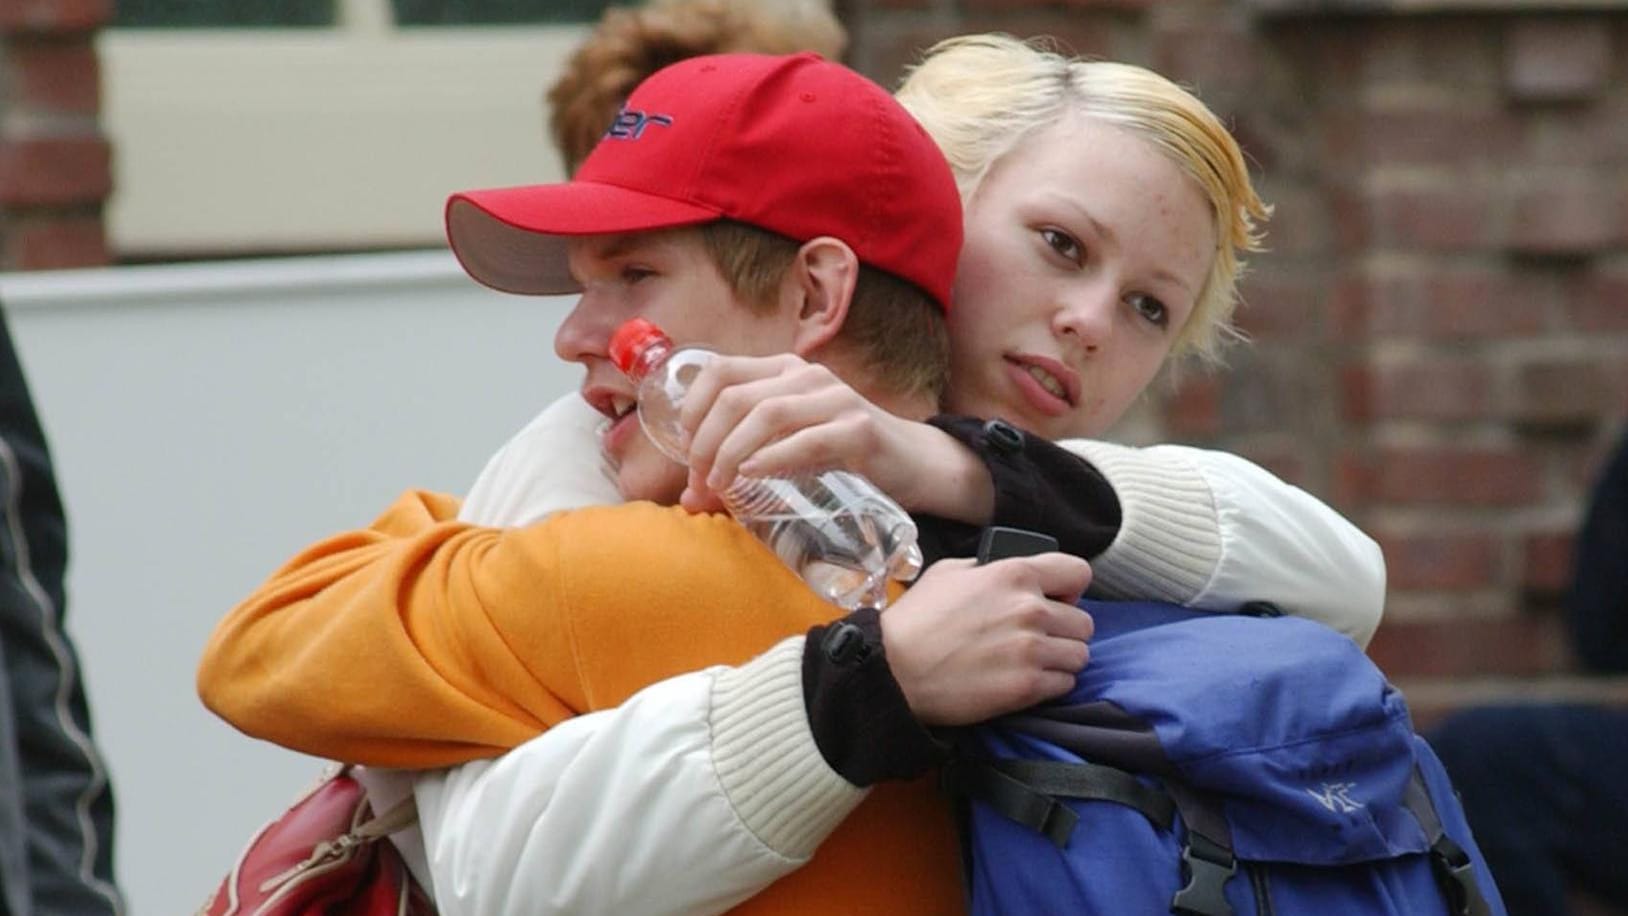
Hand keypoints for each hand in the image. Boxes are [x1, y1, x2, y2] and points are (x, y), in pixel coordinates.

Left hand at [676, 354, 942, 511]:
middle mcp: (807, 376)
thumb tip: (691, 498)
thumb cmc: (842, 456)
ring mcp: (835, 399)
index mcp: (785, 370)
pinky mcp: (858, 430)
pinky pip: (806, 440)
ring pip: (765, 414)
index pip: (720, 370)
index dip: (693, 408)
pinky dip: (771, 458)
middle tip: (700, 480)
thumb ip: (746, 458)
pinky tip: (752, 475)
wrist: (914, 464)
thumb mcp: (791, 444)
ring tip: (719, 484)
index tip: (685, 449)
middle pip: (735, 396)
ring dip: (730, 452)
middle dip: (705, 442)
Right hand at [880, 554, 1093, 725]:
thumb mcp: (949, 573)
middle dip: (1064, 631)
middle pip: (1084, 622)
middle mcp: (1030, 609)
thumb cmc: (915, 621)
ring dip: (1060, 660)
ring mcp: (1031, 650)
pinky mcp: (1027, 687)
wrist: (894, 669)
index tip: (1060, 601)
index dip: (1071, 589)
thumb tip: (1007, 576)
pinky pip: (1065, 684)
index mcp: (1014, 574)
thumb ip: (989, 570)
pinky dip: (1050, 684)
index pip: (1078, 573)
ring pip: (1079, 655)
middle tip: (1039, 639)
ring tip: (1033, 663)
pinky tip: (1025, 681)